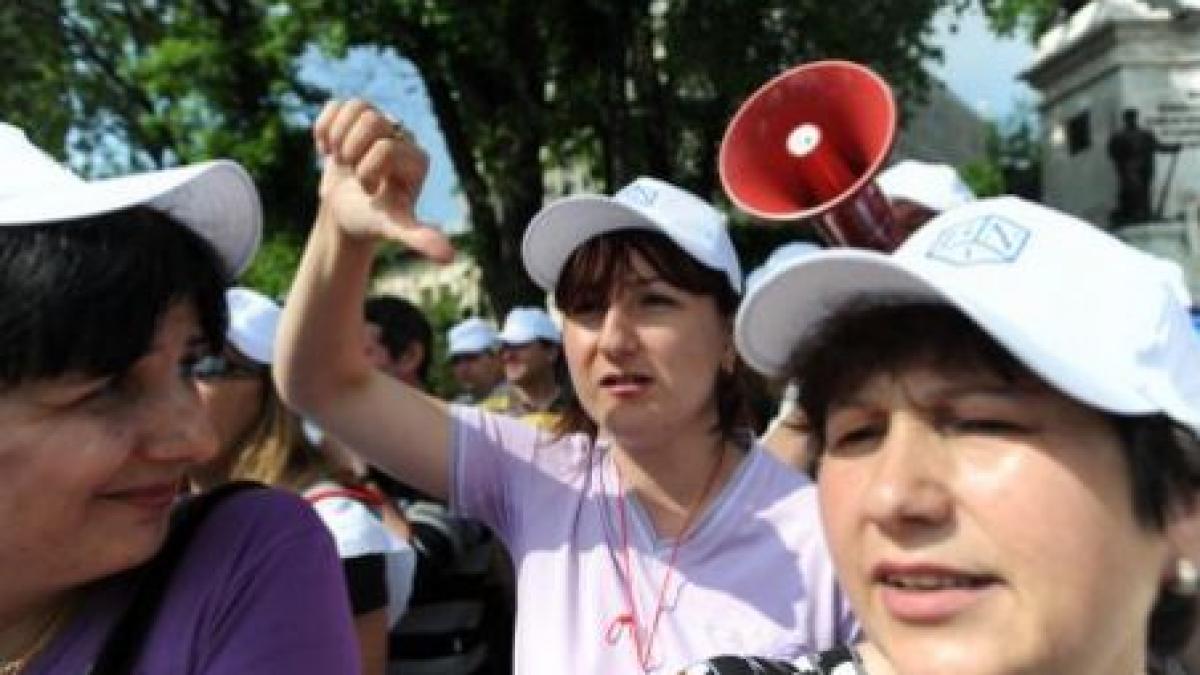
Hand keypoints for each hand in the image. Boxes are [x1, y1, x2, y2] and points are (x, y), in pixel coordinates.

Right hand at [313, 99, 454, 262]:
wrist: (346, 216)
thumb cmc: (372, 222)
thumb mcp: (394, 228)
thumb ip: (419, 238)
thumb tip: (449, 258)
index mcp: (418, 159)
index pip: (385, 148)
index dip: (367, 172)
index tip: (370, 191)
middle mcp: (404, 136)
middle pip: (370, 118)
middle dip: (352, 152)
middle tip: (355, 173)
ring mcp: (379, 124)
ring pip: (355, 106)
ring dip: (338, 138)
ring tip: (344, 161)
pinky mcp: (355, 119)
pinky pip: (335, 105)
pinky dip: (324, 130)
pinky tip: (329, 152)